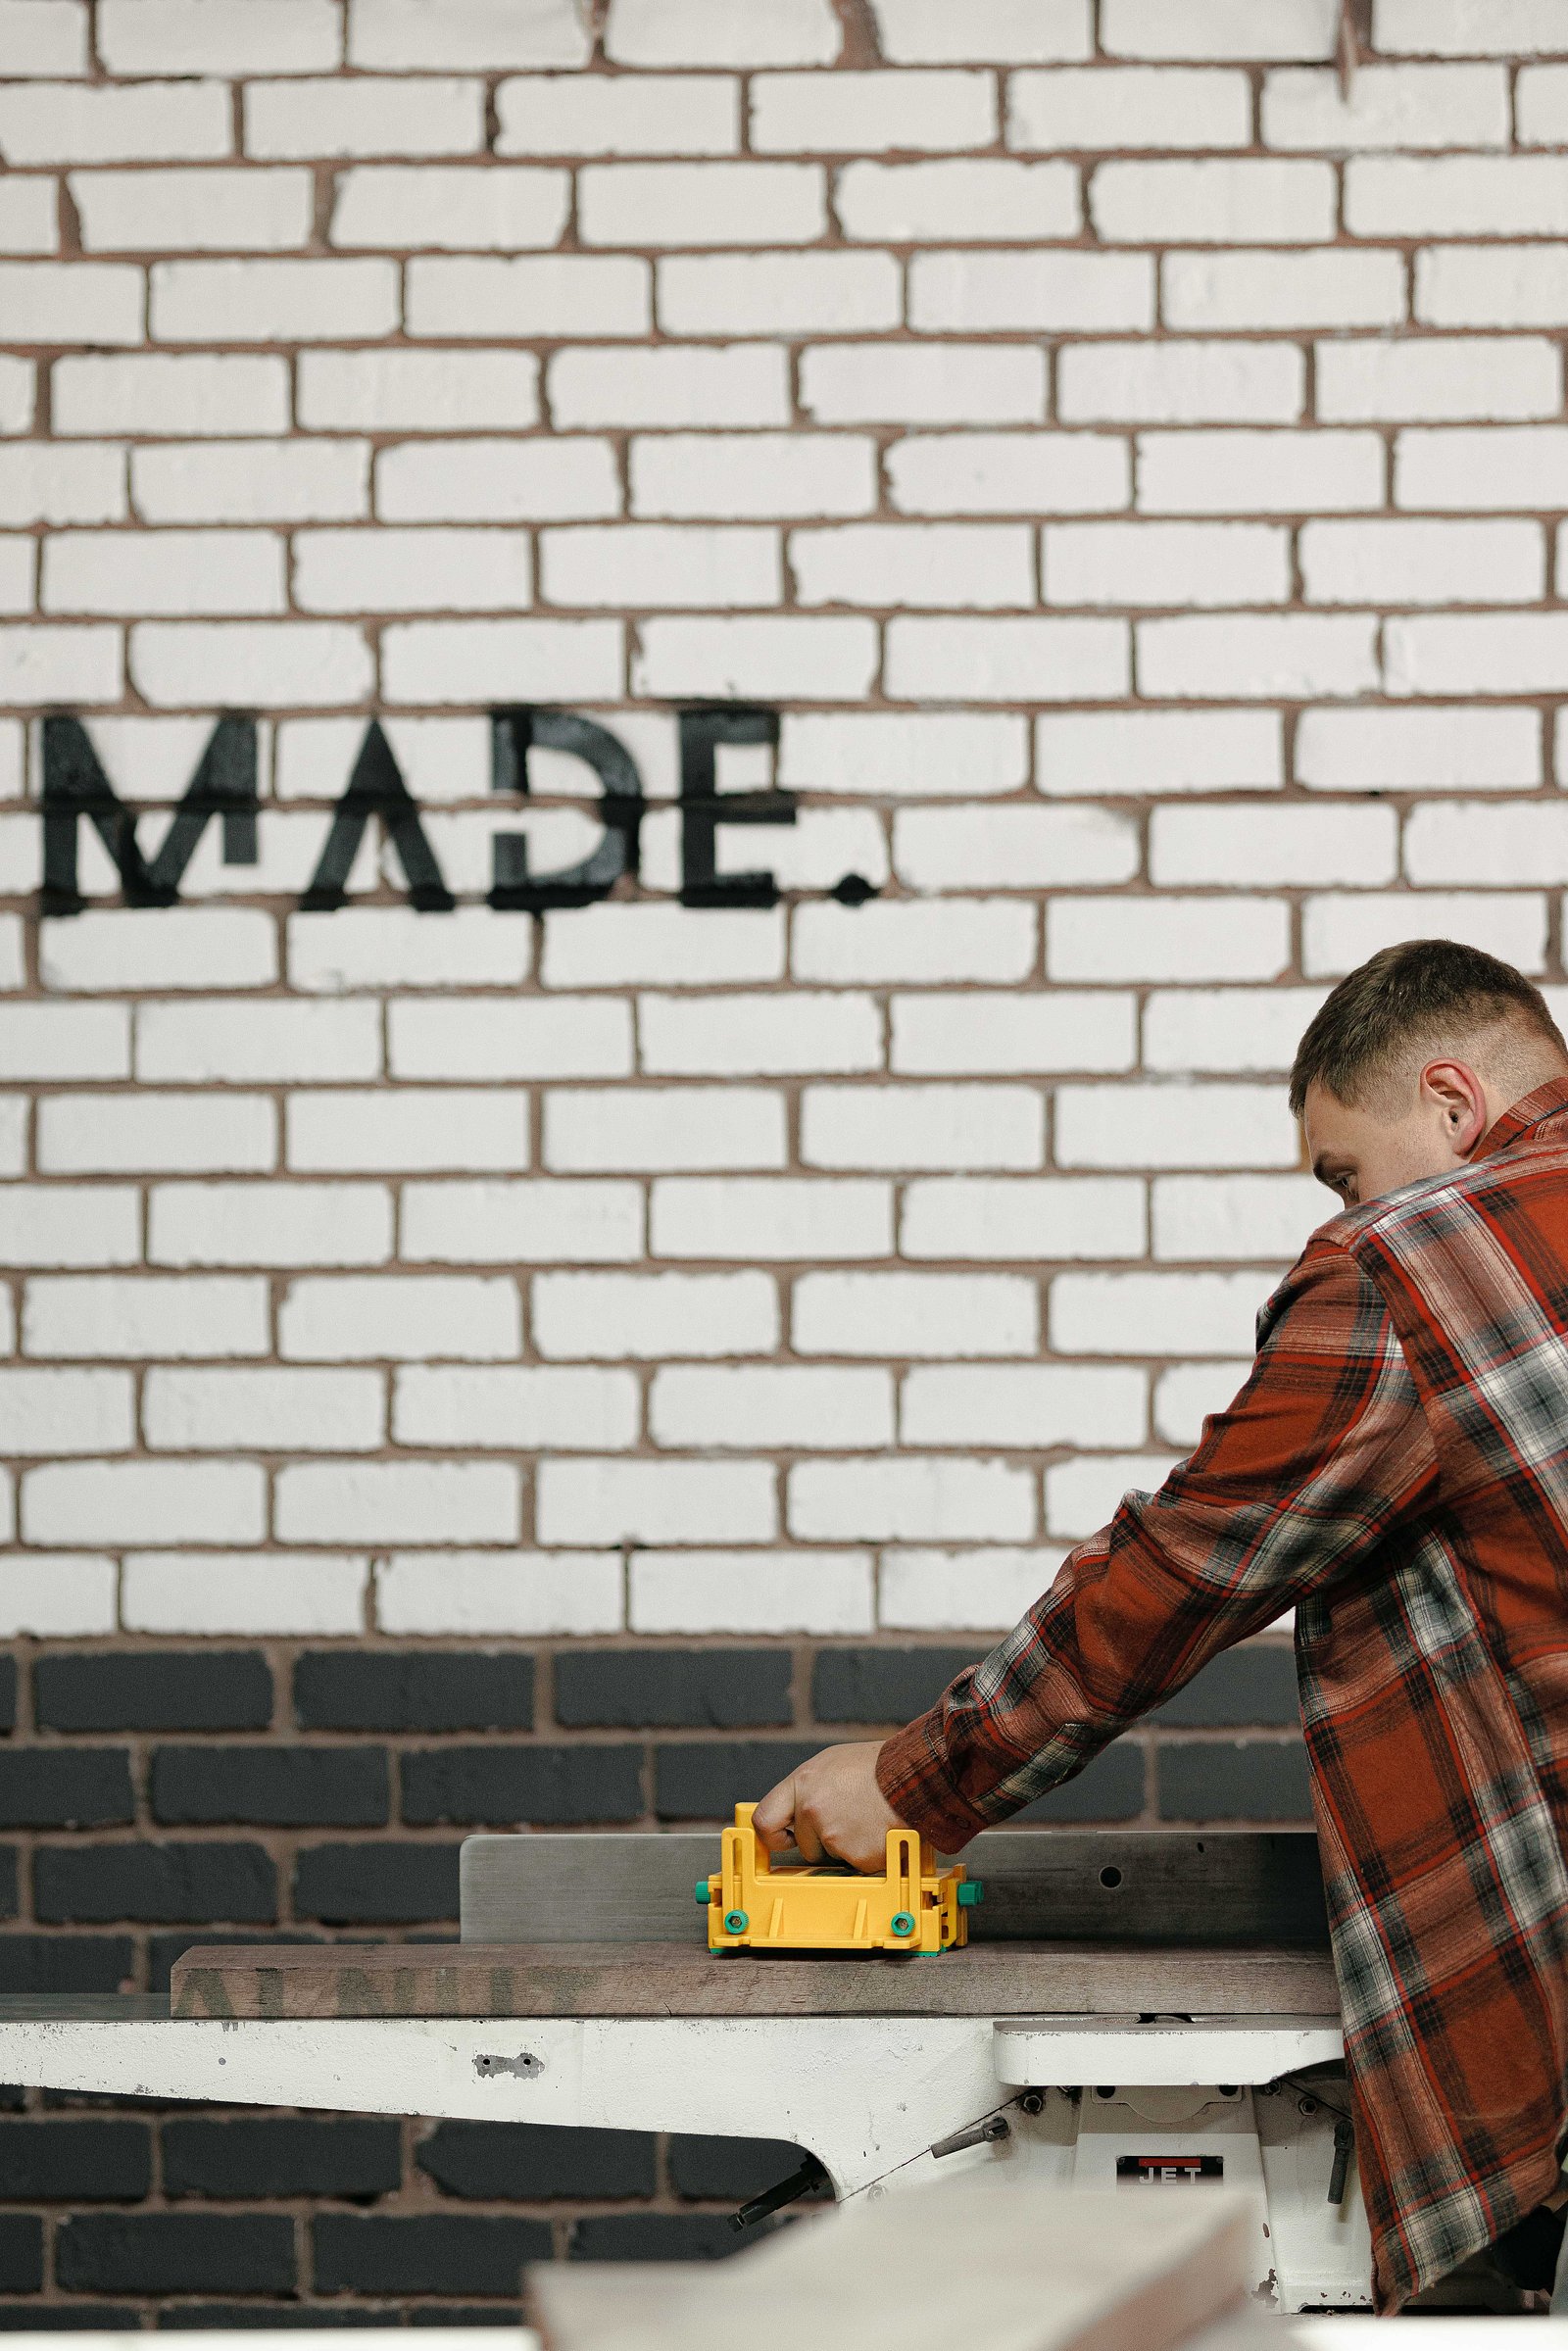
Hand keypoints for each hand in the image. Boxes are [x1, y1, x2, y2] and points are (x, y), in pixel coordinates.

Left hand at [751, 1741, 904, 1871]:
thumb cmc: (879, 1766)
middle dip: (823, 1841)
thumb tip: (795, 1813)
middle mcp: (812, 1810)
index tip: (783, 1841)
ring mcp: (833, 1835)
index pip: (764, 1820)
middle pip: (804, 1845)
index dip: (773, 1836)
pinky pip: (856, 1865)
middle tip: (849, 1821)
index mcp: (803, 1784)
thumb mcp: (832, 1764)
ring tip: (868, 1820)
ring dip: (847, 1847)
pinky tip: (879, 1832)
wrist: (917, 1775)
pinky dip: (868, 1855)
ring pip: (832, 1857)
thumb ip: (808, 1789)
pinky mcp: (856, 1856)